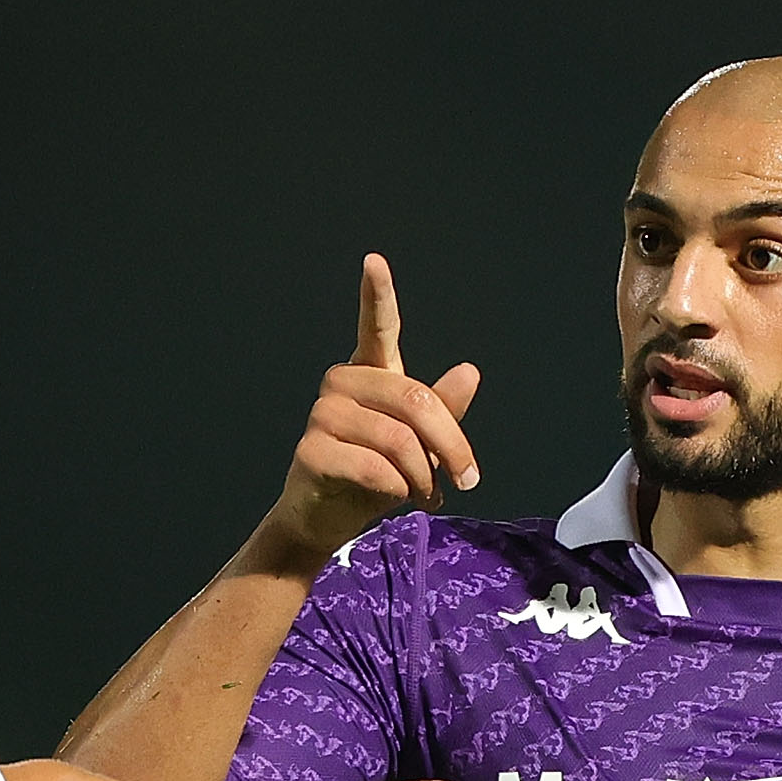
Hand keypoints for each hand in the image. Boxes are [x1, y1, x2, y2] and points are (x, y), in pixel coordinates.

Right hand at [262, 255, 482, 561]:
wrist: (326, 518)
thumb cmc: (374, 475)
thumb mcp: (420, 444)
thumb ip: (443, 412)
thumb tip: (469, 372)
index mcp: (370, 374)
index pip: (375, 328)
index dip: (376, 295)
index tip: (374, 262)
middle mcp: (342, 384)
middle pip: (415, 400)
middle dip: (451, 445)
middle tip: (467, 478)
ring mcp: (323, 414)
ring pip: (399, 439)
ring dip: (423, 476)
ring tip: (424, 493)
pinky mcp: (312, 450)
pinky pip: (376, 467)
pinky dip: (397, 489)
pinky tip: (393, 496)